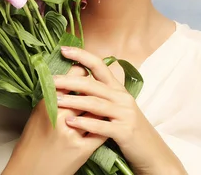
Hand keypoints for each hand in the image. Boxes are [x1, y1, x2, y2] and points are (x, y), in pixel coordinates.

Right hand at [3, 64, 107, 174]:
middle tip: (96, 82)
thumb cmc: (32, 143)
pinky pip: (100, 133)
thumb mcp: (38, 116)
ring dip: (101, 106)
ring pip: (95, 112)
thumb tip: (67, 79)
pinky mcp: (82, 151)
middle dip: (92, 87)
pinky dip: (104, 125)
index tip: (83, 67)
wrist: (30, 172)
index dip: (79, 71)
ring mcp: (71, 134)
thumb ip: (53, 98)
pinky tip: (106, 121)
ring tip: (103, 100)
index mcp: (46, 105)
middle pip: (84, 93)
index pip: (68, 79)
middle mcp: (58, 116)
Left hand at [53, 46, 186, 174]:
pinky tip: (70, 122)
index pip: (99, 65)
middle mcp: (122, 97)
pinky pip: (102, 125)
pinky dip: (85, 123)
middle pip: (92, 84)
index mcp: (117, 88)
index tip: (63, 49)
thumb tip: (74, 81)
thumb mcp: (115, 107)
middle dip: (69, 80)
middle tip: (50, 80)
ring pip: (95, 103)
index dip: (81, 55)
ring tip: (55, 101)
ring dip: (73, 101)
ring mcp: (125, 113)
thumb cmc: (127, 127)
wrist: (151, 151)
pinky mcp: (125, 131)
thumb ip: (99, 94)